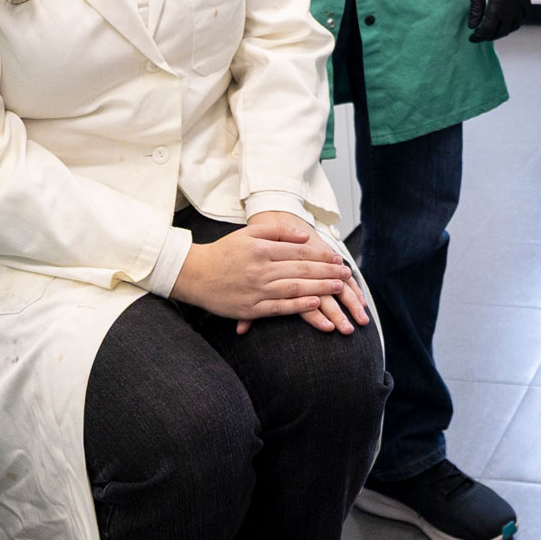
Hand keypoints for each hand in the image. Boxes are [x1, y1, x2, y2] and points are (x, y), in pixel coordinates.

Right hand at [172, 213, 361, 331]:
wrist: (194, 274)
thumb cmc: (223, 252)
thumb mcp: (247, 233)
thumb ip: (277, 231)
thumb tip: (304, 236)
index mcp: (261, 249)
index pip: (299, 252)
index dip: (321, 256)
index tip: (338, 259)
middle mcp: (260, 269)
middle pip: (301, 270)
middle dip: (327, 272)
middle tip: (346, 274)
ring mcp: (256, 290)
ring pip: (294, 288)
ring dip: (320, 288)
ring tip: (339, 288)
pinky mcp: (251, 308)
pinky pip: (279, 308)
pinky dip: (299, 306)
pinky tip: (315, 303)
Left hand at [467, 0, 530, 42]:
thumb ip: (476, 6)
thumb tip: (472, 25)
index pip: (490, 26)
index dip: (480, 35)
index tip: (472, 37)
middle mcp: (514, 2)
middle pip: (505, 28)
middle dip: (492, 35)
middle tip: (481, 36)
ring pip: (516, 23)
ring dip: (505, 29)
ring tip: (494, 29)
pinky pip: (524, 13)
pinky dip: (516, 20)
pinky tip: (507, 18)